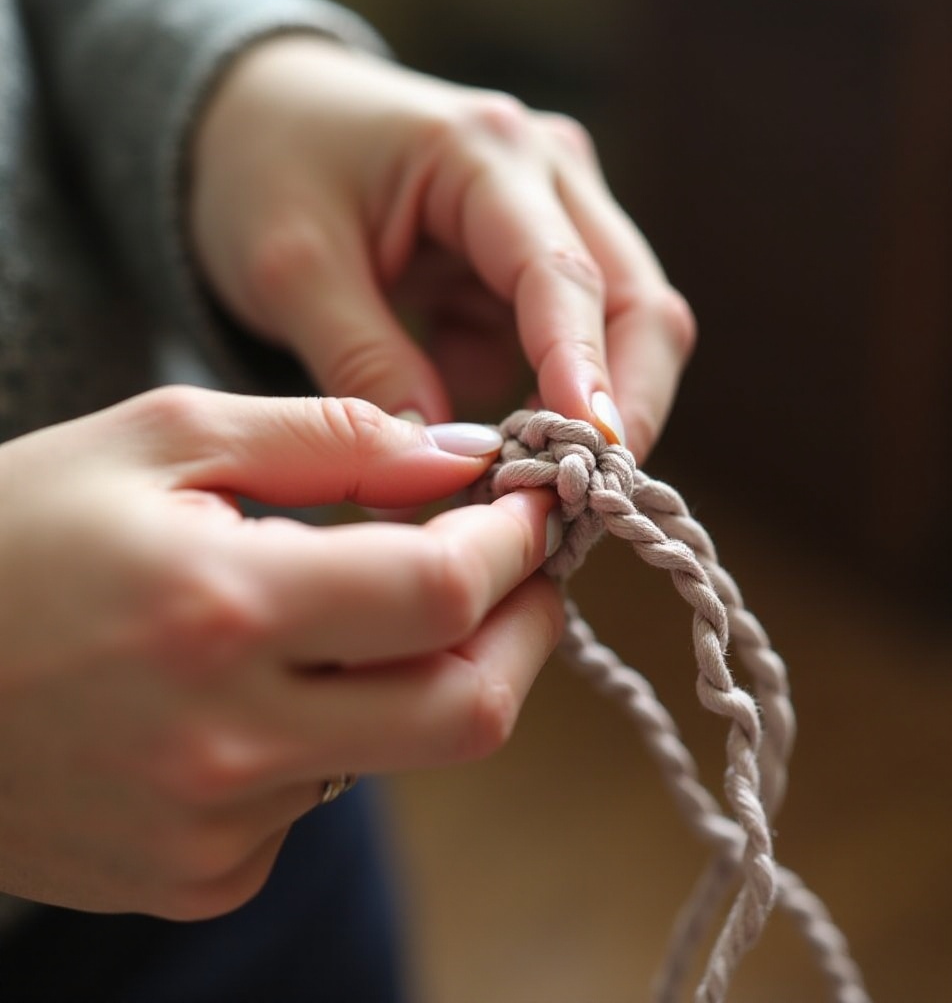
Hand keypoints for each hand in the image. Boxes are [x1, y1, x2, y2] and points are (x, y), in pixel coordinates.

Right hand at [0, 387, 560, 917]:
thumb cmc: (13, 532)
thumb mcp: (164, 438)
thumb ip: (329, 437)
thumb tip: (458, 458)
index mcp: (220, 607)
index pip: (441, 591)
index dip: (515, 546)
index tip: (537, 510)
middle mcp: (227, 739)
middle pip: (468, 709)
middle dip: (525, 633)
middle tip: (528, 574)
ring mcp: (215, 826)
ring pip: (400, 749)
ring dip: (421, 672)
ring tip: (372, 611)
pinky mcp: (200, 876)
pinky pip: (326, 798)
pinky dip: (338, 733)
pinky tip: (270, 688)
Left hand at [189, 37, 695, 458]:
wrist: (262, 123)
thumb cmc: (265, 170)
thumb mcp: (291, 269)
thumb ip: (365, 366)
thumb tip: (440, 468)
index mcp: (484, 152)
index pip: (561, 275)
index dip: (584, 373)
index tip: (594, 457)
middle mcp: (548, 175)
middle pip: (635, 305)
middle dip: (619, 408)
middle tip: (580, 500)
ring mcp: (555, 217)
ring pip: (616, 336)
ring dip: (569, 413)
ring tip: (496, 468)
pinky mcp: (540, 264)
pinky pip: (559, 351)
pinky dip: (523, 397)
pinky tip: (448, 389)